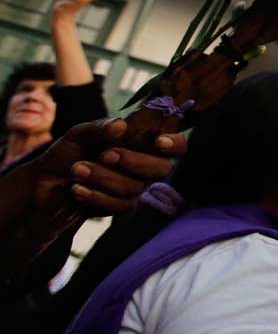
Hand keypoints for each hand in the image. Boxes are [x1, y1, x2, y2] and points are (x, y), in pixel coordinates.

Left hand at [27, 118, 186, 220]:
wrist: (45, 180)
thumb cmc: (68, 152)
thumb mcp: (79, 134)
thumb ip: (99, 128)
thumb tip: (120, 126)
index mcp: (142, 145)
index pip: (176, 146)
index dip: (175, 144)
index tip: (158, 142)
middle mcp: (145, 167)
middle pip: (161, 169)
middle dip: (133, 162)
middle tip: (104, 155)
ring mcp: (135, 188)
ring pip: (134, 188)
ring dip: (103, 178)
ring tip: (77, 170)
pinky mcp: (119, 207)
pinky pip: (118, 206)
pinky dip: (95, 196)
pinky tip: (77, 189)